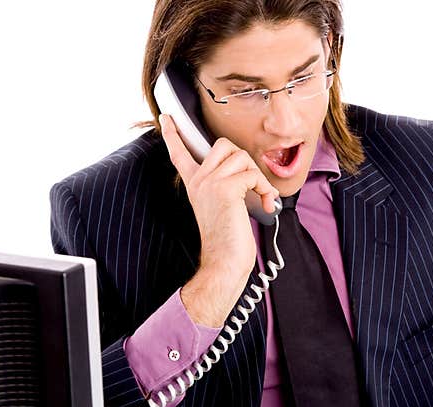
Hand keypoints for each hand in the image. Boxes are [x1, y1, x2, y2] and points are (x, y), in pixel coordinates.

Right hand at [159, 114, 278, 325]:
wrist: (224, 261)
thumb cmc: (228, 241)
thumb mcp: (222, 206)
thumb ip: (225, 184)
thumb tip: (245, 169)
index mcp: (194, 184)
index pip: (179, 153)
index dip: (172, 135)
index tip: (166, 118)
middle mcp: (198, 180)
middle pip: (224, 145)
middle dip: (245, 161)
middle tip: (252, 184)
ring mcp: (209, 183)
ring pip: (241, 157)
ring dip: (258, 177)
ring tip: (261, 197)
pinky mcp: (225, 189)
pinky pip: (252, 175)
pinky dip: (265, 189)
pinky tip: (265, 204)